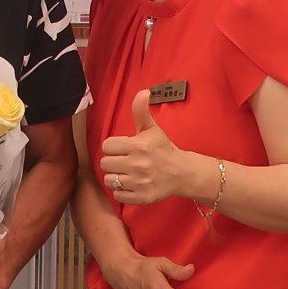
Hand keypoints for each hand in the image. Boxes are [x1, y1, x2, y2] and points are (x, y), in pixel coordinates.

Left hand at [99, 91, 205, 205]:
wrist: (182, 173)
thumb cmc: (163, 149)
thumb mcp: (152, 129)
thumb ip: (141, 111)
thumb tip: (142, 92)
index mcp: (138, 146)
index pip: (107, 146)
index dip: (113, 146)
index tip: (122, 148)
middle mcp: (138, 165)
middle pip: (105, 163)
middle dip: (113, 161)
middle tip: (123, 160)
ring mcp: (139, 182)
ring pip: (109, 180)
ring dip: (115, 176)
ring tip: (125, 173)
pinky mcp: (141, 197)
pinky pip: (117, 195)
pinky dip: (121, 191)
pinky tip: (130, 184)